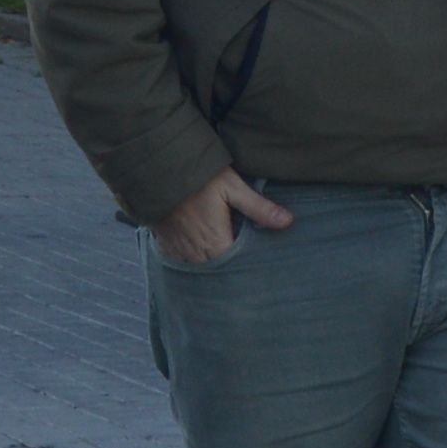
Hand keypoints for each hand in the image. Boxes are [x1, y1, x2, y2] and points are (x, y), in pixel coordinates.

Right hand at [153, 171, 292, 269]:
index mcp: (216, 243)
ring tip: (225, 266)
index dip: (248, 269)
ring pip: (200, 271)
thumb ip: (259, 208)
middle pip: (219, 273)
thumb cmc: (200, 178)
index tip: (260, 272)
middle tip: (247, 276)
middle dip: (231, 272)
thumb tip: (288, 221)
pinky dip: (192, 263)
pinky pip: (181, 265)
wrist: (158, 170)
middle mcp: (196, 254)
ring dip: (211, 269)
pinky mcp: (166, 246)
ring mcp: (179, 252)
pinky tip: (201, 258)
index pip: (236, 269)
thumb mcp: (233, 188)